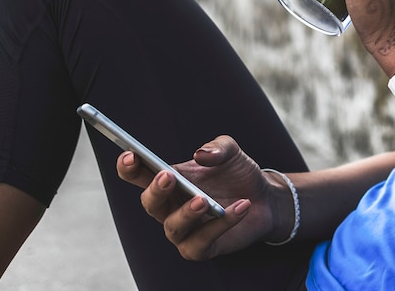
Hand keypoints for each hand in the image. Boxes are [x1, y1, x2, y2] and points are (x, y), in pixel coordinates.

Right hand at [115, 135, 293, 259]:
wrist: (264, 198)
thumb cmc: (237, 175)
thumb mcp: (231, 152)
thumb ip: (218, 147)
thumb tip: (201, 154)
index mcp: (169, 180)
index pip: (139, 175)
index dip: (129, 167)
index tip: (130, 156)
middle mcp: (170, 207)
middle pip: (150, 203)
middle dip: (156, 190)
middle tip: (167, 177)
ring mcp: (184, 229)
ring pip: (173, 227)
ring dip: (186, 213)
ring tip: (203, 200)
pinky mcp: (201, 247)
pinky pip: (203, 241)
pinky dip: (221, 224)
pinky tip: (240, 207)